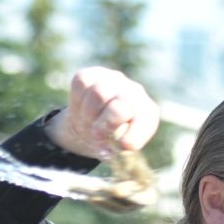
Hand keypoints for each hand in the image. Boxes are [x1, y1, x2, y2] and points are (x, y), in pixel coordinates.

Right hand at [45, 67, 159, 160]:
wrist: (90, 124)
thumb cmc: (107, 139)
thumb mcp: (115, 150)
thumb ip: (116, 149)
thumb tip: (111, 147)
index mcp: (146, 113)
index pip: (143, 119)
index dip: (134, 134)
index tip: (123, 146)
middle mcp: (134, 92)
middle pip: (120, 106)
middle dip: (106, 124)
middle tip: (97, 135)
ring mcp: (114, 80)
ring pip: (98, 93)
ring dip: (89, 114)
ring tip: (88, 122)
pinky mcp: (92, 74)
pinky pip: (81, 83)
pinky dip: (77, 100)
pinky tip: (81, 108)